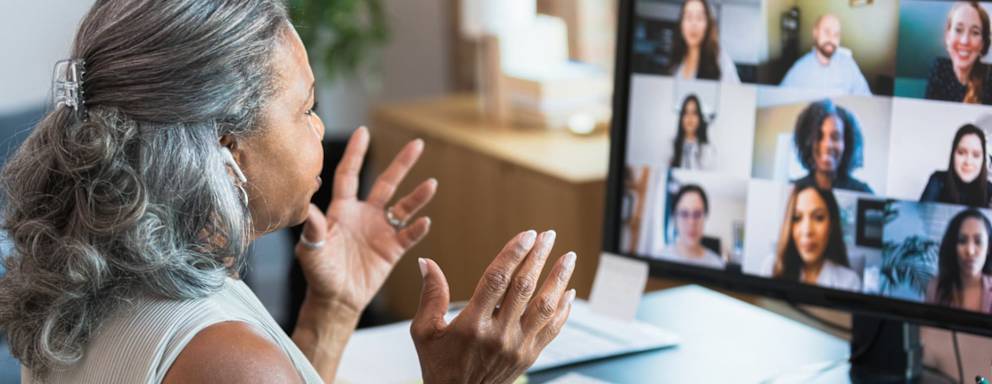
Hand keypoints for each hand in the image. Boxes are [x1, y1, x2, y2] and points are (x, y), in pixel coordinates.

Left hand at [295, 126, 437, 314]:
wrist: (336, 299)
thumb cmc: (319, 273)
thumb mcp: (311, 249)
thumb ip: (313, 227)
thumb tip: (308, 206)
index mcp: (343, 209)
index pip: (350, 174)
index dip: (356, 153)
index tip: (363, 132)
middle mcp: (365, 215)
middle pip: (386, 183)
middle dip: (402, 164)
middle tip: (418, 144)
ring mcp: (381, 230)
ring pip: (403, 207)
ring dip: (418, 196)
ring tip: (431, 184)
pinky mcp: (392, 249)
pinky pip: (409, 235)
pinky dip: (418, 228)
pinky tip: (425, 221)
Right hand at [411, 230, 576, 383]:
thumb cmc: (439, 365)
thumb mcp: (424, 332)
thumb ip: (430, 296)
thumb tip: (426, 262)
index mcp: (472, 324)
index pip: (496, 280)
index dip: (513, 254)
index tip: (527, 235)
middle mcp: (498, 335)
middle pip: (523, 288)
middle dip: (538, 258)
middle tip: (548, 236)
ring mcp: (517, 346)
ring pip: (545, 307)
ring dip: (558, 279)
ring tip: (569, 257)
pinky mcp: (529, 356)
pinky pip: (552, 329)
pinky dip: (564, 309)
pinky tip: (569, 292)